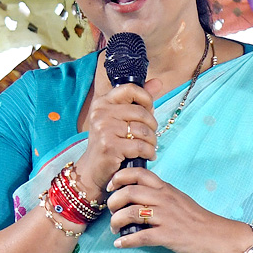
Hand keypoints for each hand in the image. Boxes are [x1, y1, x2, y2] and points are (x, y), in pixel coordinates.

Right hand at [73, 80, 163, 198]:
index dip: (146, 99)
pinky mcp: (109, 146)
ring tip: (149, 147)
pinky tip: (148, 155)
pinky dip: (149, 152)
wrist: (94, 169)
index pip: (131, 89)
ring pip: (143, 130)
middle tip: (150, 136)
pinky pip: (140, 145)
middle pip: (141, 112)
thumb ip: (139, 100)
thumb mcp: (122, 118)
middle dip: (152, 126)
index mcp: (103, 102)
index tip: (149, 110)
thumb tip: (158, 82)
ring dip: (152, 141)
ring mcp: (103, 129)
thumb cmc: (110, 142)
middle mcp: (100, 113)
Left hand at [106, 166, 251, 252]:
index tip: (111, 186)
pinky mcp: (168, 236)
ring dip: (116, 222)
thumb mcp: (179, 199)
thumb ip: (161, 195)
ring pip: (131, 213)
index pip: (139, 173)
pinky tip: (120, 244)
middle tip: (111, 211)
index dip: (120, 177)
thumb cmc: (198, 220)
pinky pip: (140, 236)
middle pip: (129, 192)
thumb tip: (139, 196)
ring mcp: (166, 217)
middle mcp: (164, 199)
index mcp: (166, 189)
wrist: (218, 236)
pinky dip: (126, 241)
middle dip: (113, 202)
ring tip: (114, 229)